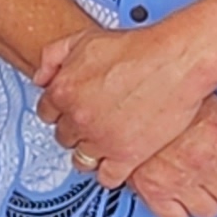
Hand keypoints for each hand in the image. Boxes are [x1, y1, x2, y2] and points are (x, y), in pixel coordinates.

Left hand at [32, 20, 216, 185]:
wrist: (175, 61)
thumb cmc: (138, 49)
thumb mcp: (83, 39)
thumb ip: (53, 56)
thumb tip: (40, 78)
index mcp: (64, 91)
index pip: (47, 113)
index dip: (60, 111)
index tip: (69, 113)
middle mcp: (78, 118)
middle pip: (64, 136)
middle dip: (75, 131)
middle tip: (90, 126)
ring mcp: (101, 139)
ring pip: (82, 159)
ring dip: (89, 154)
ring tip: (101, 146)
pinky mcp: (127, 155)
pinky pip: (107, 177)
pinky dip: (109, 174)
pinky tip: (116, 164)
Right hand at [125, 94, 216, 216]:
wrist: (121, 95)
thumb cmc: (171, 98)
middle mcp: (204, 160)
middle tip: (214, 171)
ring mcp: (177, 178)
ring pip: (210, 212)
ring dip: (204, 200)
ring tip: (194, 180)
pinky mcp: (151, 190)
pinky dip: (176, 212)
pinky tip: (174, 193)